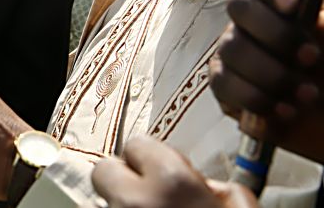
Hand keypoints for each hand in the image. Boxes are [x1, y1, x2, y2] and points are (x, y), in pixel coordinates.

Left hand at [91, 136, 257, 207]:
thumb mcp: (241, 206)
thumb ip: (219, 185)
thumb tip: (204, 183)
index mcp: (170, 181)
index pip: (136, 143)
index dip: (152, 158)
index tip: (167, 173)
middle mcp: (133, 200)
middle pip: (104, 169)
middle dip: (124, 177)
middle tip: (149, 192)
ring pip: (104, 197)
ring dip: (122, 199)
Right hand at [209, 0, 323, 162]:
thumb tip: (321, 3)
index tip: (293, 6)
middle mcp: (254, 13)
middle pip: (238, 4)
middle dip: (275, 33)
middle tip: (311, 56)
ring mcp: (235, 45)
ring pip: (231, 47)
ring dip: (272, 73)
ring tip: (310, 94)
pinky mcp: (227, 82)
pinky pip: (224, 83)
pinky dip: (255, 98)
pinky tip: (286, 110)